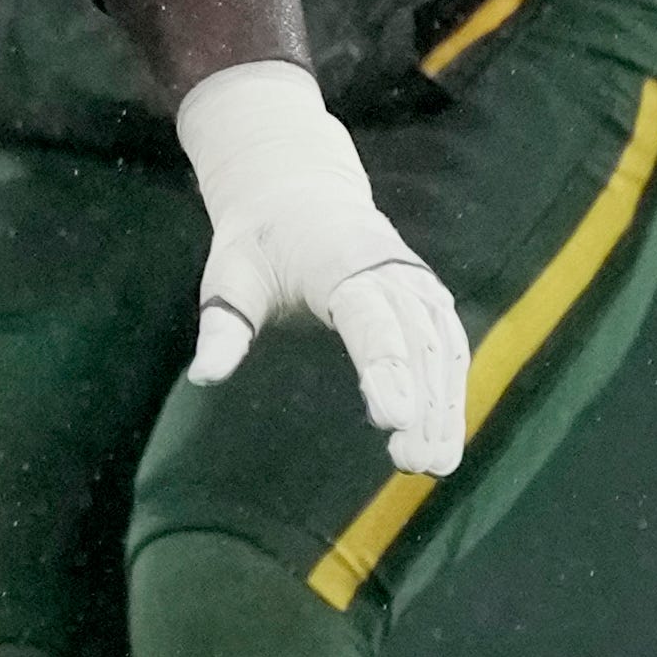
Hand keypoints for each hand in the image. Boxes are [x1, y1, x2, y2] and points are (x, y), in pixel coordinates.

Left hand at [176, 62, 467, 476]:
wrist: (297, 192)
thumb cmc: (257, 242)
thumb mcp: (229, 277)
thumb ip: (223, 327)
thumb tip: (204, 376)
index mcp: (341, 263)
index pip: (371, 323)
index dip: (386, 372)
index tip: (394, 421)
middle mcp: (390, 270)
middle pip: (417, 343)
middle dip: (423, 404)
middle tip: (414, 462)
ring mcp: (415, 282)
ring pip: (442, 347)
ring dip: (445, 406)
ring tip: (435, 465)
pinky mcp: (427, 296)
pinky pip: (449, 343)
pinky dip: (452, 388)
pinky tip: (445, 433)